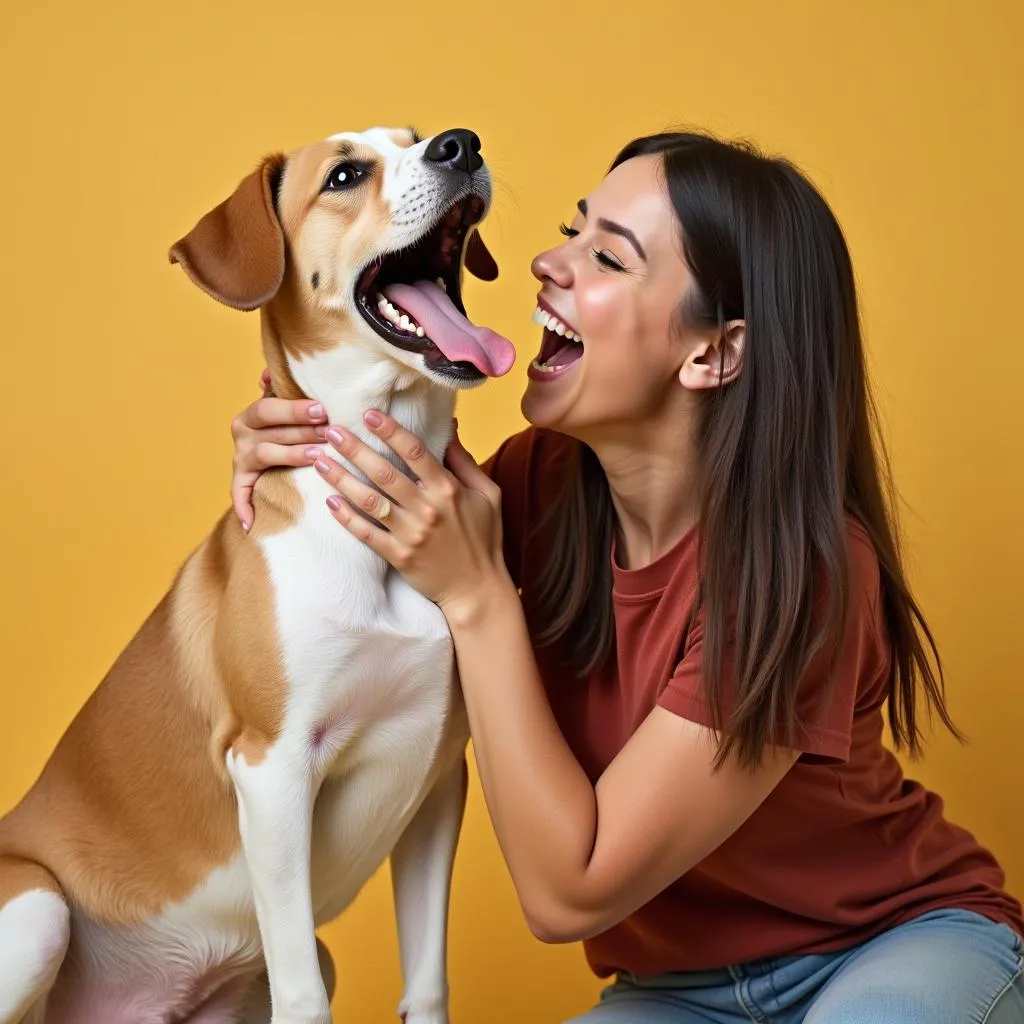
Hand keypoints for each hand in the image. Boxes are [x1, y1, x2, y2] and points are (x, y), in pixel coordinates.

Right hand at [230, 369, 328, 531]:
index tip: (322, 409)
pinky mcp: (241, 479)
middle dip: (304, 431)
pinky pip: (238, 494)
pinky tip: (252, 522)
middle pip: (272, 431)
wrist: (272, 452)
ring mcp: (241, 457)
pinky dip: (244, 508)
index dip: (295, 409)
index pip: (269, 408)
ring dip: (293, 454)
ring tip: (319, 456)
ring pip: (267, 454)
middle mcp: (242, 432)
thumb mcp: (285, 405)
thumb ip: (283, 389)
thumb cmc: (288, 424)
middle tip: (329, 432)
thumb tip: (269, 373)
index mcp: (252, 412)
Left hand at [315, 410, 510, 619]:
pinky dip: (346, 517)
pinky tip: (329, 501)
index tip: (369, 414)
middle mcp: (427, 509)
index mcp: (448, 490)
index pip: (415, 452)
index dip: (390, 430)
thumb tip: (451, 427)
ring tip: (319, 460)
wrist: (478, 589)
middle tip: (330, 430)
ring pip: (369, 500)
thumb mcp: (487, 495)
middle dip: (355, 448)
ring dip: (341, 478)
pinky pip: (366, 534)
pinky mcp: (399, 556)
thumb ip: (465, 462)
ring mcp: (411, 534)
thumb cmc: (484, 539)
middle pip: (384, 472)